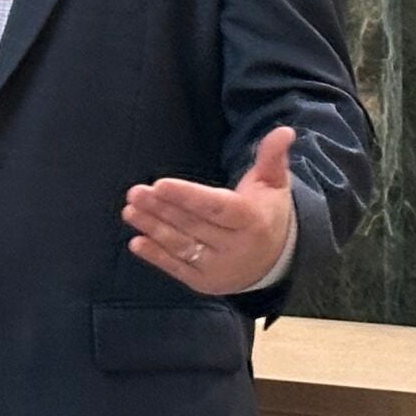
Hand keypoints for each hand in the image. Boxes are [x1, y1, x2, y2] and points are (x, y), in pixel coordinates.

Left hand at [123, 126, 295, 296]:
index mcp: (252, 221)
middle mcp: (236, 248)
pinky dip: (156, 256)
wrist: (275, 261)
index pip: (216, 207)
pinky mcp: (204, 283)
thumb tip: (284, 131)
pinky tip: (137, 241)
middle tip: (136, 192)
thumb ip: (272, 157)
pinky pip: (177, 268)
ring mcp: (219, 268)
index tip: (160, 184)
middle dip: (162, 208)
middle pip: (193, 225)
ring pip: (182, 246)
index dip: (187, 196)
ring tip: (130, 210)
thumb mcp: (274, 184)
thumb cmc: (267, 213)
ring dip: (153, 228)